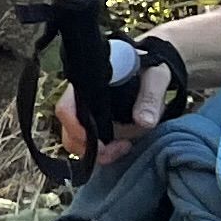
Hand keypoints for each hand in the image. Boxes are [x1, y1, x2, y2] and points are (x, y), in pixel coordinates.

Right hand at [59, 51, 176, 166]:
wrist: (145, 67)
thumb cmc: (145, 68)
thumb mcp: (154, 77)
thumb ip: (150, 97)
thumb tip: (144, 122)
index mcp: (86, 87)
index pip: (66, 110)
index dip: (78, 131)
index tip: (104, 145)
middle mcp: (79, 102)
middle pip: (68, 132)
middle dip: (92, 149)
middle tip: (123, 147)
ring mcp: (86, 115)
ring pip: (76, 142)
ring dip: (99, 152)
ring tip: (125, 146)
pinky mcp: (95, 125)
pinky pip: (88, 144)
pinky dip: (103, 151)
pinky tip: (123, 145)